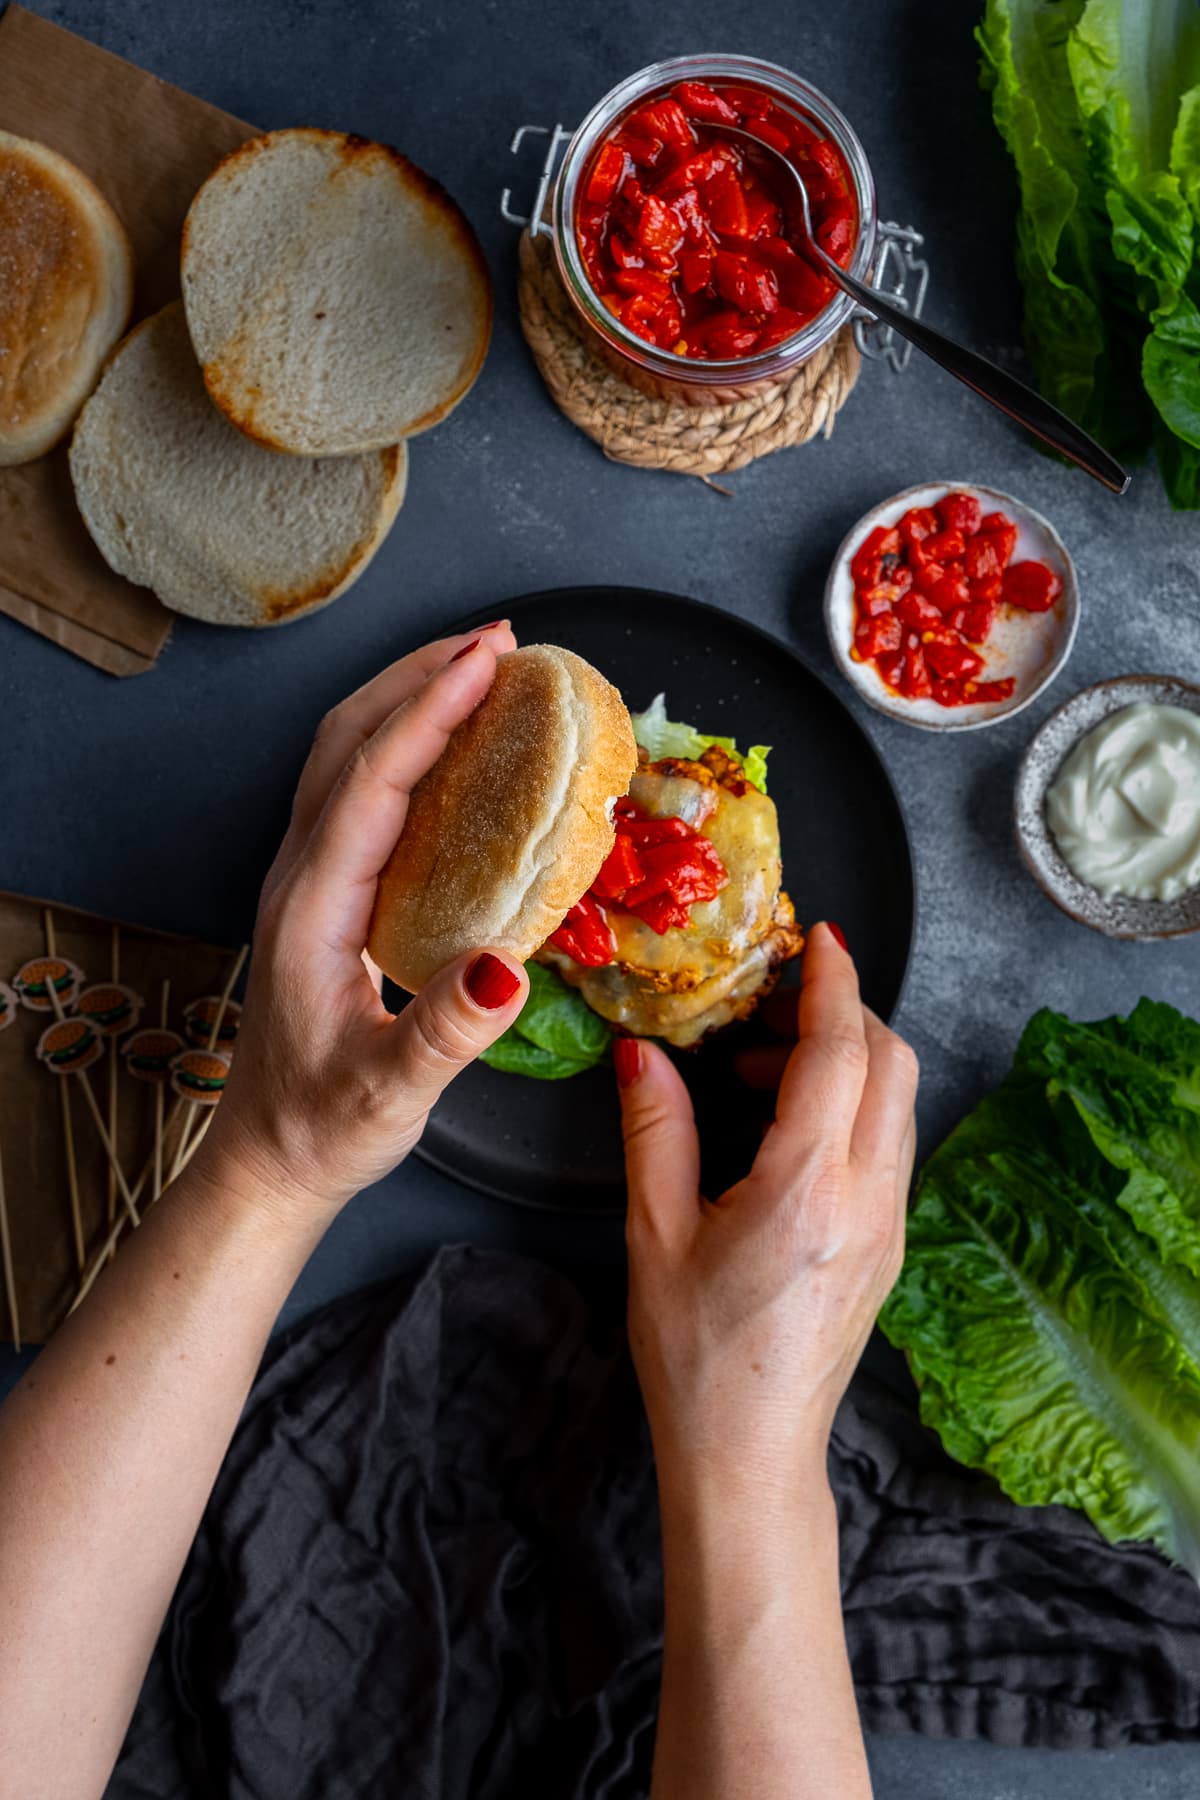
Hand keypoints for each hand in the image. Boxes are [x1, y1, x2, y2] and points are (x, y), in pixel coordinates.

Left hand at [195, 624, 529, 1229]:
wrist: (269, 1156)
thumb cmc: (325, 1126)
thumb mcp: (389, 1091)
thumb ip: (445, 1031)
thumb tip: (509, 964)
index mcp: (313, 907)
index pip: (369, 779)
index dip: (428, 712)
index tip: (487, 663)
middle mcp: (301, 875)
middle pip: (347, 739)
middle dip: (419, 676)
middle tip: (501, 642)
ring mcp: (309, 877)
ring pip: (347, 753)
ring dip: (408, 696)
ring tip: (482, 667)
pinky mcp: (329, 890)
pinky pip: (363, 787)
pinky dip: (408, 741)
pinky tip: (458, 745)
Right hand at [616, 923, 917, 1518]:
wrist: (750, 1455)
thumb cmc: (696, 1359)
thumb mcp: (656, 1234)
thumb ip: (655, 1131)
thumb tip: (641, 1054)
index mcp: (806, 1190)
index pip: (839, 1053)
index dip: (829, 983)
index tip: (818, 936)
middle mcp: (867, 1200)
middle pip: (890, 1063)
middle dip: (840, 1011)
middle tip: (769, 1004)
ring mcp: (889, 1224)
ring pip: (897, 1102)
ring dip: (845, 1060)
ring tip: (755, 1073)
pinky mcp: (889, 1246)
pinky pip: (888, 1145)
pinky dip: (850, 1107)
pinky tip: (781, 1128)